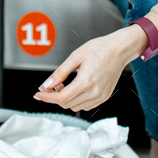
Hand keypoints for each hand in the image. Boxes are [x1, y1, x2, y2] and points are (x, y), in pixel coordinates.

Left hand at [32, 26, 147, 111]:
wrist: (119, 50)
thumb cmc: (100, 49)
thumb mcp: (76, 57)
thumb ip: (60, 73)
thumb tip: (47, 84)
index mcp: (86, 82)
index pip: (61, 98)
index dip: (47, 97)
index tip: (38, 94)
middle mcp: (94, 92)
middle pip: (66, 104)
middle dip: (54, 97)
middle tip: (50, 86)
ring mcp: (100, 96)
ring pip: (75, 107)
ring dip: (65, 99)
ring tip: (63, 85)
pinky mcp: (104, 97)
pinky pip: (85, 106)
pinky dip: (76, 101)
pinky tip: (74, 89)